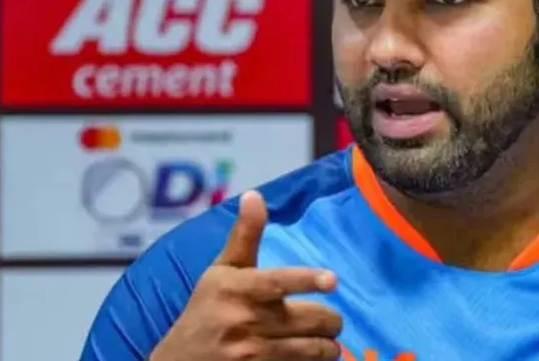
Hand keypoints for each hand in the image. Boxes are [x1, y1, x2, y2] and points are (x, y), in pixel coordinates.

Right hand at [149, 190, 341, 360]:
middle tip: (331, 321)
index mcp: (238, 288)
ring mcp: (253, 353)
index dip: (307, 280)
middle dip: (331, 321)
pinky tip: (311, 360)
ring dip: (328, 347)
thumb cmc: (206, 310)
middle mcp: (246, 320)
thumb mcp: (221, 271)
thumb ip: (244, 235)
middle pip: (312, 320)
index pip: (278, 282)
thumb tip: (255, 195)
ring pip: (314, 349)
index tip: (332, 280)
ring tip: (327, 342)